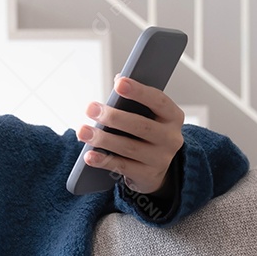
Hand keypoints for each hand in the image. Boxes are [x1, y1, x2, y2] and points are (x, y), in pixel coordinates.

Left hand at [77, 75, 184, 193]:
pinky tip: (89, 155)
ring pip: (129, 147)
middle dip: (113, 117)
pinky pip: (122, 167)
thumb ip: (133, 99)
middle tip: (91, 108)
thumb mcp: (146, 115)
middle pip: (141, 126)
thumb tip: (119, 79)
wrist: (156, 169)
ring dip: (103, 139)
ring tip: (83, 131)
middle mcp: (171, 138)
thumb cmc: (146, 133)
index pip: (159, 101)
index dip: (139, 91)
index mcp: (173, 117)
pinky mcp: (148, 176)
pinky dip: (104, 160)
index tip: (119, 83)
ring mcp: (161, 159)